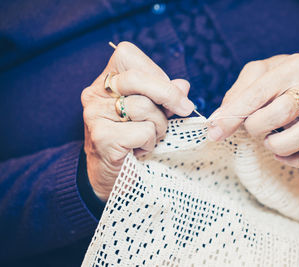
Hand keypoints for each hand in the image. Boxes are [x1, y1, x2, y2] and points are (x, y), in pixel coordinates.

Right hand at [81, 42, 193, 200]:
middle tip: (185, 109)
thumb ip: (166, 96)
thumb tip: (183, 85)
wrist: (111, 177)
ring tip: (151, 137)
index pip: (127, 55)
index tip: (169, 93)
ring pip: (144, 108)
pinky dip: (150, 143)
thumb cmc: (133, 140)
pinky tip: (140, 150)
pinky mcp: (102, 138)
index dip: (155, 72)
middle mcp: (94, 94)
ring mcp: (95, 115)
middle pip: (137, 78)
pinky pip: (143, 132)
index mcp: (105, 81)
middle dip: (168, 94)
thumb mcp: (152, 112)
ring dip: (159, 126)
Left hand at [207, 54, 298, 167]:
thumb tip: (216, 125)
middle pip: (284, 111)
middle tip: (252, 127)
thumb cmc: (272, 80)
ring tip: (268, 141)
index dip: (233, 116)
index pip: (258, 94)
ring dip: (281, 144)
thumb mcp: (252, 76)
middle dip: (258, 126)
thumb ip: (234, 98)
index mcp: (292, 67)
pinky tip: (281, 154)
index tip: (215, 133)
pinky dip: (298, 159)